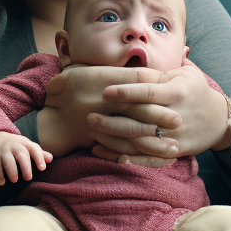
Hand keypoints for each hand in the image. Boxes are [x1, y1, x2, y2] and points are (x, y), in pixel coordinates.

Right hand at [0, 132, 52, 185]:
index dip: (39, 157)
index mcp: (24, 143)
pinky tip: (2, 182)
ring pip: (8, 160)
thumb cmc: (14, 146)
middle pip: (21, 154)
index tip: (42, 168)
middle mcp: (14, 145)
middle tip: (28, 178)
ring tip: (14, 180)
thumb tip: (51, 159)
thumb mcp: (26, 146)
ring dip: (12, 170)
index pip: (33, 148)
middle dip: (25, 166)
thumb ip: (38, 153)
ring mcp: (2, 150)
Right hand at [40, 66, 180, 165]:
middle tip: (179, 121)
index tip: (174, 90)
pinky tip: (153, 160)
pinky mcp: (96, 138)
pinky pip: (118, 148)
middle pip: (135, 108)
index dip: (155, 85)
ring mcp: (99, 121)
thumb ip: (121, 73)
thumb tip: (154, 74)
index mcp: (104, 79)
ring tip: (173, 148)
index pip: (135, 80)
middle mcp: (102, 100)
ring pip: (129, 133)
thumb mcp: (92, 71)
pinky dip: (137, 155)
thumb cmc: (75, 85)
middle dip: (158, 116)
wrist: (51, 110)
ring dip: (152, 141)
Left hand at [89, 65, 229, 162]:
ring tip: (93, 132)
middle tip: (90, 114)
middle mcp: (176, 115)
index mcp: (178, 92)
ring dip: (115, 138)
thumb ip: (162, 66)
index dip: (126, 92)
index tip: (105, 91)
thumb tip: (138, 49)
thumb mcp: (185, 73)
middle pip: (141, 118)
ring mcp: (175, 136)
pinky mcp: (174, 151)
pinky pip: (149, 157)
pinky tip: (109, 153)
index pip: (149, 92)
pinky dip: (128, 157)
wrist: (220, 120)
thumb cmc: (195, 91)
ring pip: (141, 140)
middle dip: (114, 118)